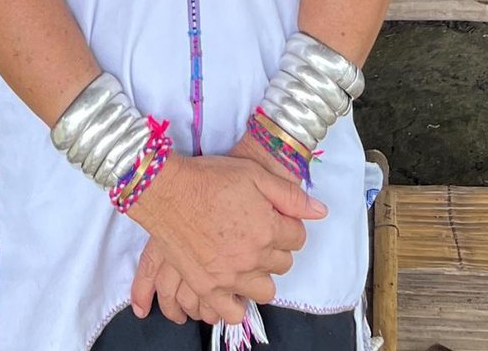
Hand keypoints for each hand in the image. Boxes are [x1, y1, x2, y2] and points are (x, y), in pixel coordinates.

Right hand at [128, 151, 323, 318]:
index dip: (288, 225)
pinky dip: (235, 304)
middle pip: (282, 264)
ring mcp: (230, 276)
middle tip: (257, 233)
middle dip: (275, 248)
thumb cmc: (209, 178)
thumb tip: (320, 211)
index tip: (275, 218)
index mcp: (268, 228)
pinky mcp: (207, 287)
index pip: (297, 238)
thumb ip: (289, 196)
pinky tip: (232, 286)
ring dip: (260, 275)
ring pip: (264, 290)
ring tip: (246, 258)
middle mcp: (253, 257)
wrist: (167, 190)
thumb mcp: (253, 175)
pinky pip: (232, 312)